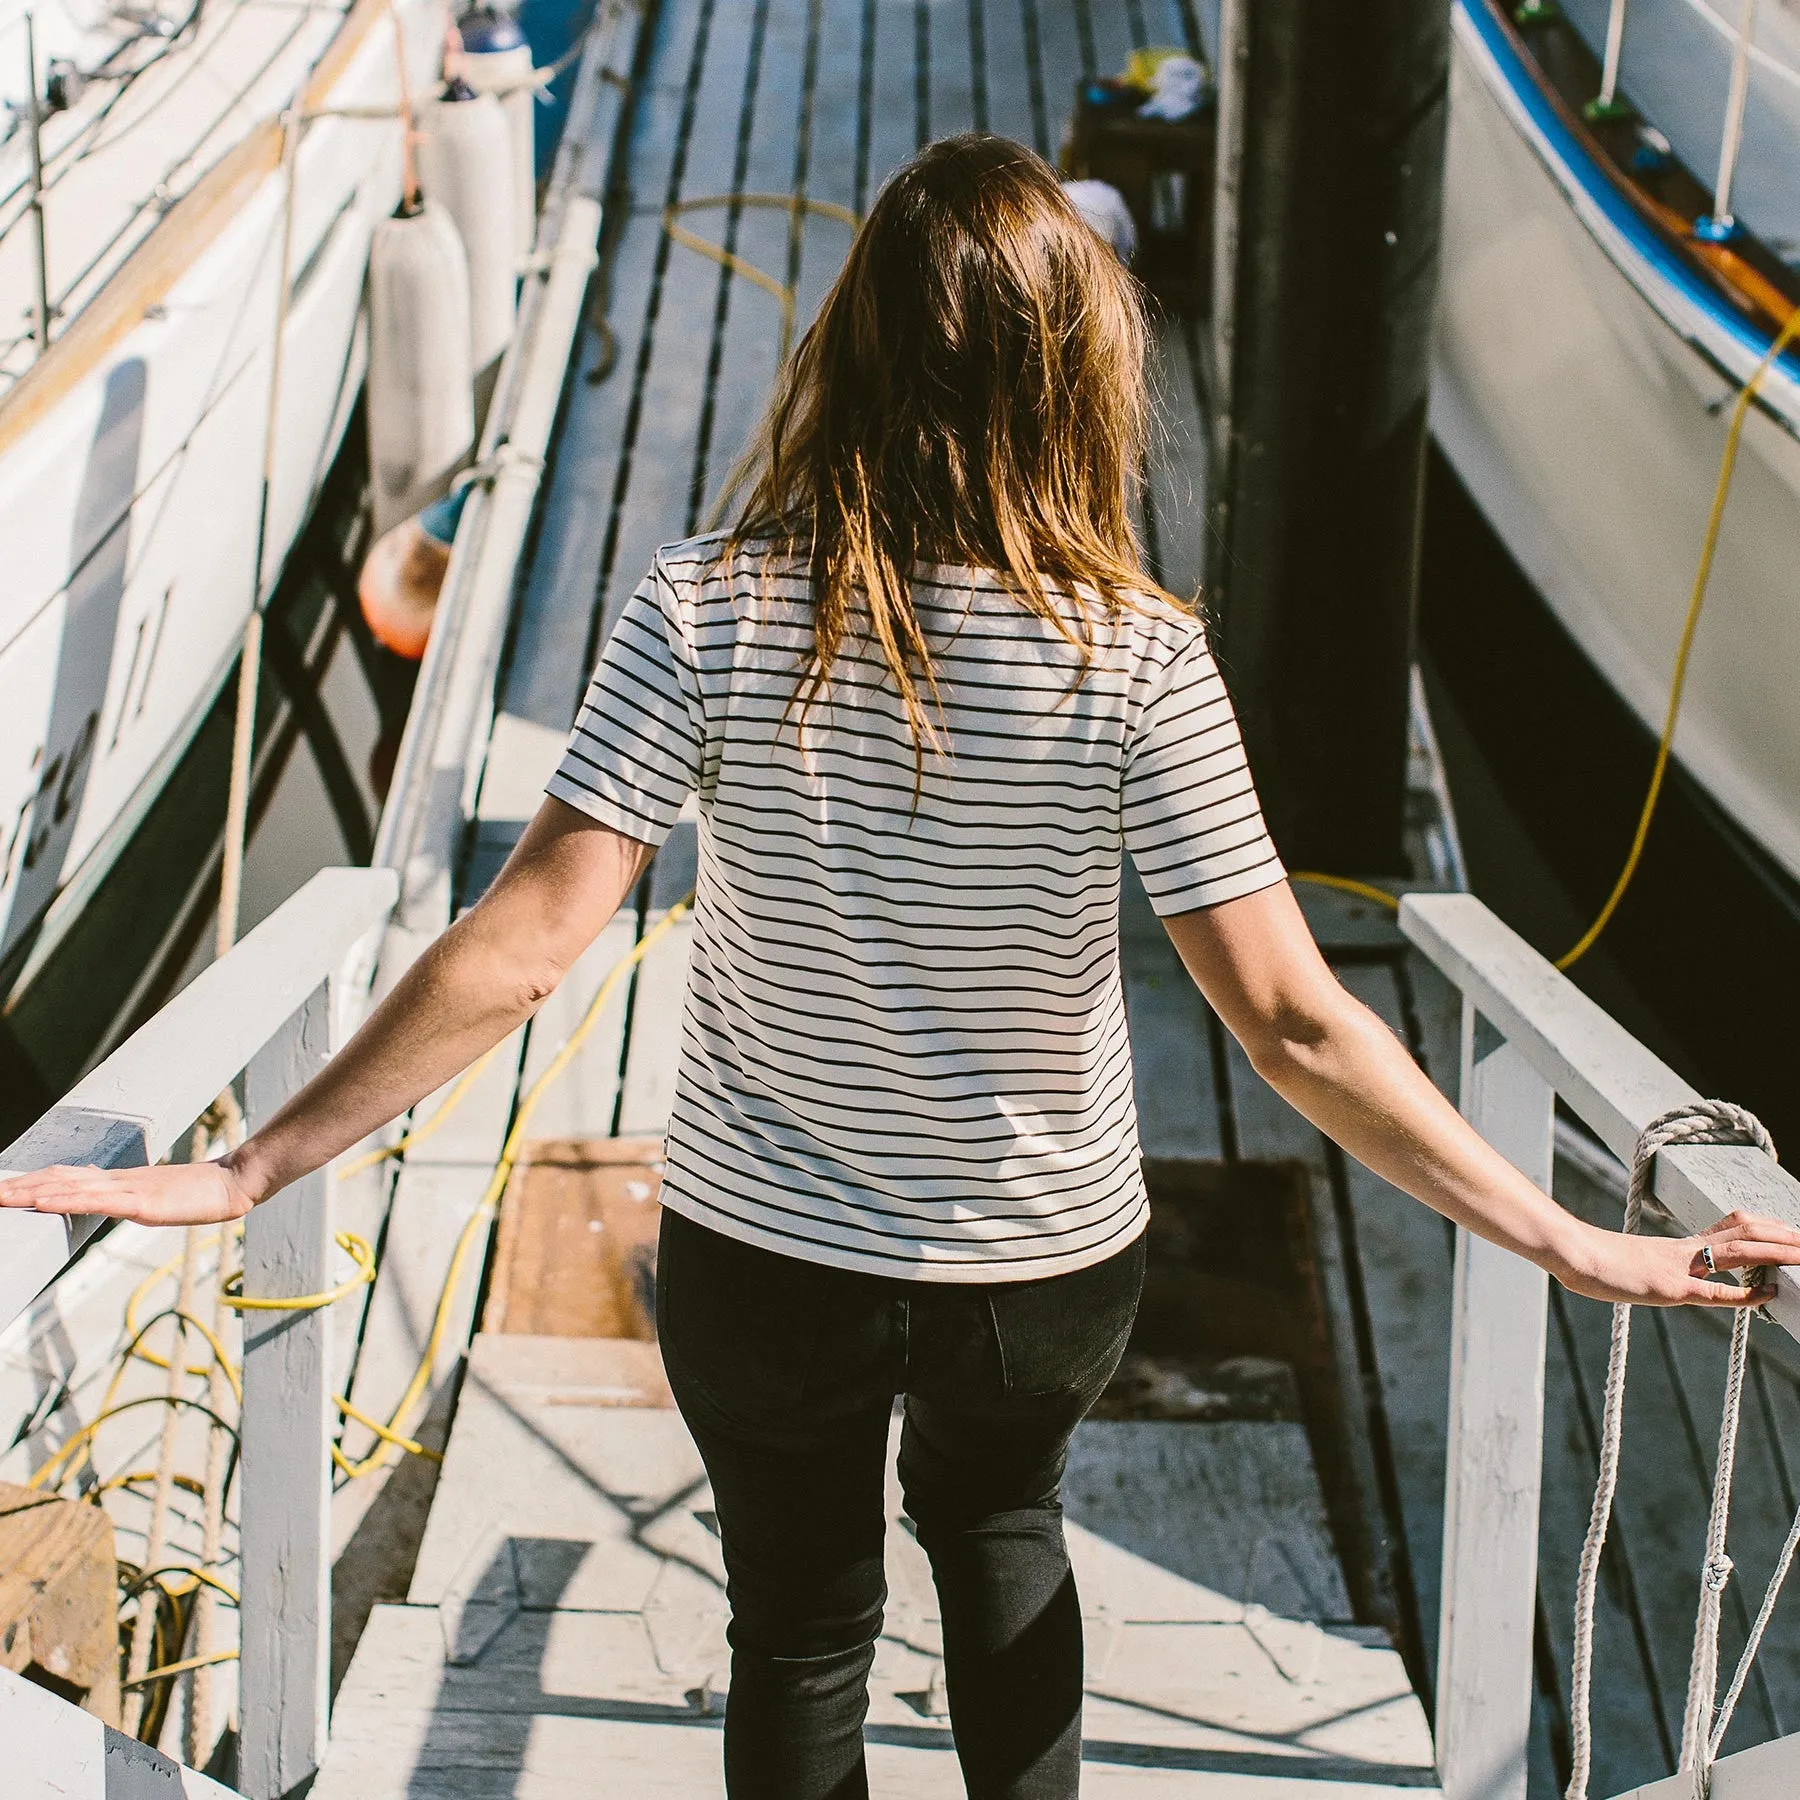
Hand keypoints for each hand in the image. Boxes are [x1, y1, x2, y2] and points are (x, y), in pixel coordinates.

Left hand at [0, 1156, 258, 1226]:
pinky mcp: (142, 1202)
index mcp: (121, 1179)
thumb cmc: (202, 1190)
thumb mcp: (159, 1193)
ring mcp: (129, 1189)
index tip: (5, 1187)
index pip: (66, 1176)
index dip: (33, 1180)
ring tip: (1, 1197)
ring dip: (31, 1192)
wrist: (235, 1181)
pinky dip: (67, 1200)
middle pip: (58, 1179)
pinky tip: (45, 1202)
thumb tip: (105, 1190)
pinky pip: (97, 1201)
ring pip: (70, 1188)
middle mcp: (118, 1179)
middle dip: (19, 1187)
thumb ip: (130, 1192)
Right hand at [1557, 1210, 1799, 1307]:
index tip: (1788, 1231)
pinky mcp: (1671, 1288)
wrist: (1571, 1253)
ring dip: (1779, 1253)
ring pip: (1741, 1252)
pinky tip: (1768, 1293)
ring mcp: (1680, 1267)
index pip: (1732, 1228)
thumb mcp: (1628, 1258)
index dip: (1765, 1228)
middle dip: (1784, 1237)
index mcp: (1678, 1245)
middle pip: (1746, 1233)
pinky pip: (1717, 1291)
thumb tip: (1646, 1270)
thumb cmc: (1591, 1257)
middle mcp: (1686, 1250)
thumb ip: (1648, 1264)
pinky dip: (1748, 1293)